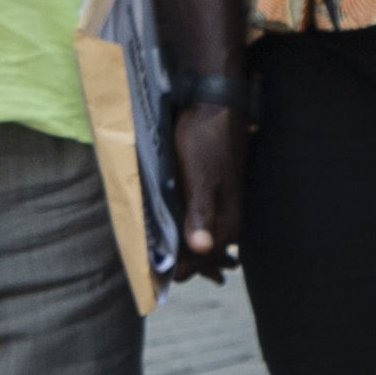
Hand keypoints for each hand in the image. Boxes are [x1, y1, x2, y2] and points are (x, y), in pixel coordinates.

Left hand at [166, 96, 244, 278]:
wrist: (215, 106)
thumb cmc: (206, 140)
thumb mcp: (199, 177)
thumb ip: (200, 215)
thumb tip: (201, 249)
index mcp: (226, 224)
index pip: (198, 263)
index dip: (174, 268)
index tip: (149, 266)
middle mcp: (227, 223)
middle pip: (200, 259)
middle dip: (178, 263)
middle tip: (148, 264)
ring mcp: (221, 211)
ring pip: (199, 245)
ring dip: (181, 252)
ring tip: (159, 258)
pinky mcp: (212, 198)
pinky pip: (198, 228)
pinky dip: (185, 236)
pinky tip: (173, 237)